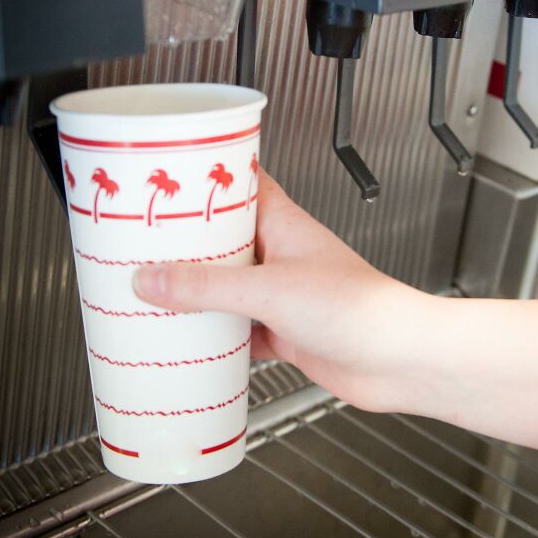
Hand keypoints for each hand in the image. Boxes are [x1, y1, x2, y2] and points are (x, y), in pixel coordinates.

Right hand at [133, 171, 438, 411]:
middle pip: (221, 239)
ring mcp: (281, 292)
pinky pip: (236, 328)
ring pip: (225, 286)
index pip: (237, 183)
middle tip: (139, 243)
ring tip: (151, 293)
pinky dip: (213, 335)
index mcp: (282, 222)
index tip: (163, 177)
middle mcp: (280, 252)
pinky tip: (189, 343)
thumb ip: (207, 286)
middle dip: (184, 244)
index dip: (203, 177)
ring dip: (194, 292)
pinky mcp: (283, 330)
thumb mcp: (269, 290)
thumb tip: (151, 279)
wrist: (398, 360)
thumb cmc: (358, 308)